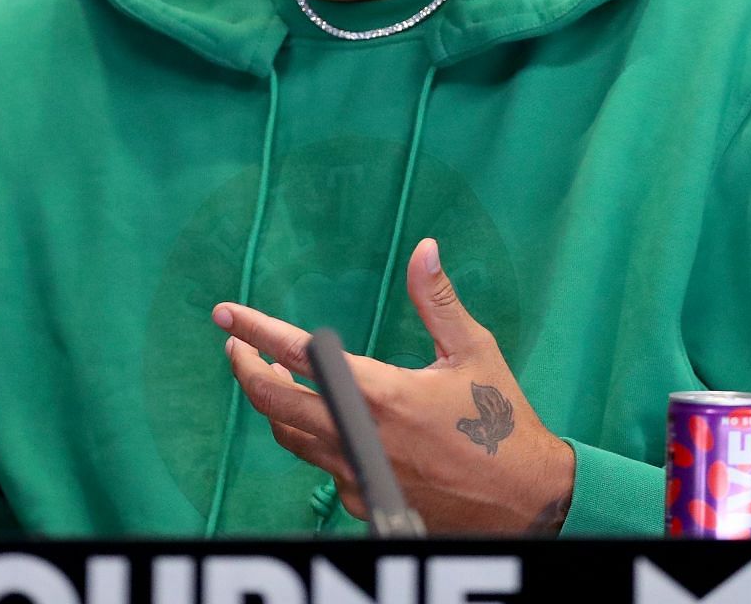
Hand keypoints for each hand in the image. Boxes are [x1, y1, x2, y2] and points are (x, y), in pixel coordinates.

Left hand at [214, 238, 574, 534]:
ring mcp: (357, 473)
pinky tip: (319, 419)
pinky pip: (320, 465)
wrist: (524, 501)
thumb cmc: (501, 422)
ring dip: (273, 403)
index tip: (226, 315)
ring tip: (270, 375)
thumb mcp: (474, 351)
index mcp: (380, 393)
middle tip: (235, 346)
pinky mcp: (364, 498)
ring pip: (290, 436)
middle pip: (272, 401)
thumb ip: (437, 300)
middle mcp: (358, 435)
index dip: (255, 330)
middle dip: (244, 369)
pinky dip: (310, 436)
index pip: (298, 354)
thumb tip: (424, 249)